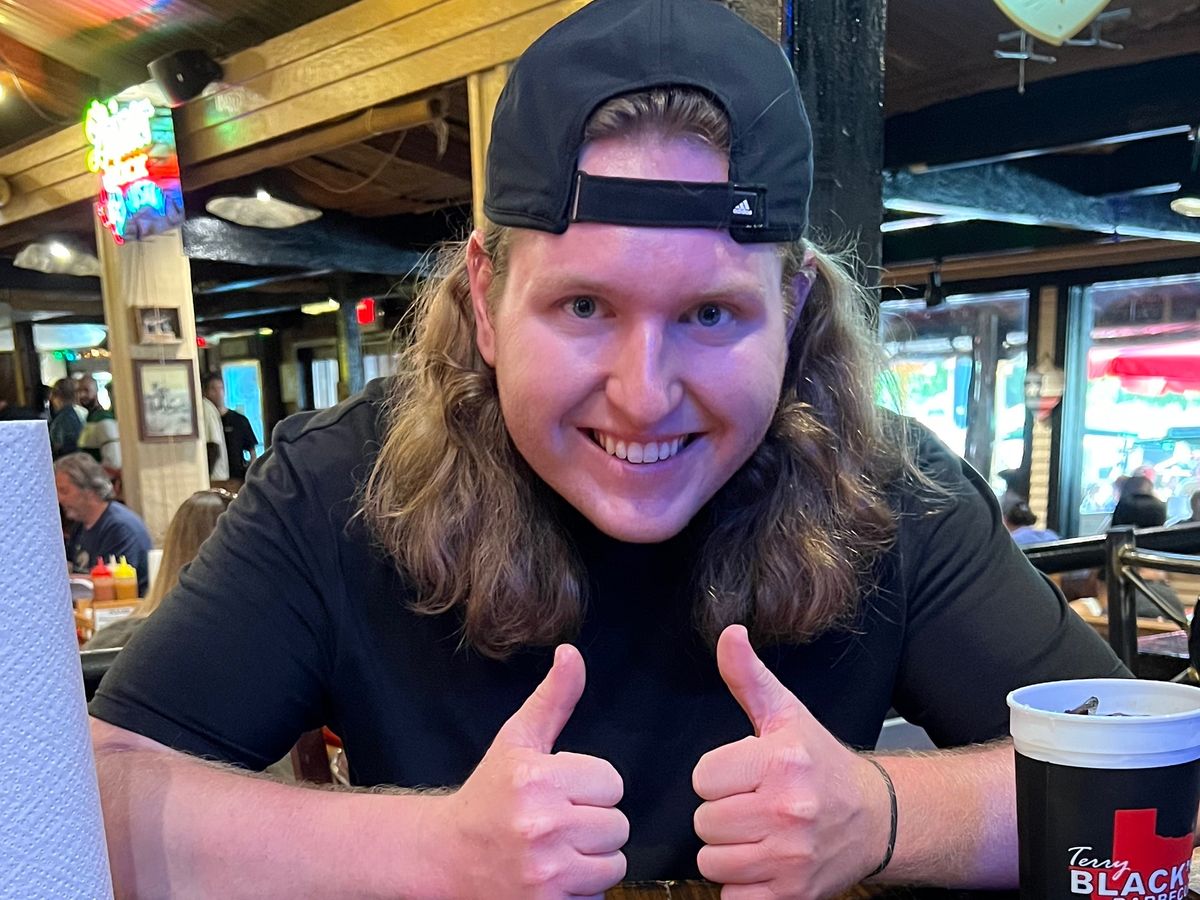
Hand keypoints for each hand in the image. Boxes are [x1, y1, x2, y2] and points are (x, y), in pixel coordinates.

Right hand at [439, 644, 627, 898]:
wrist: (445, 858)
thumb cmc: (488, 795)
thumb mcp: (517, 740)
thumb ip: (553, 699)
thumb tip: (573, 653)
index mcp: (536, 779)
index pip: (612, 783)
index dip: (591, 786)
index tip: (562, 791)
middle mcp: (541, 826)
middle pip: (618, 826)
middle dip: (594, 824)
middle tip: (559, 822)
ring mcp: (543, 873)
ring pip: (613, 865)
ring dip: (592, 860)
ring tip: (558, 850)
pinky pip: (595, 898)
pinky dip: (579, 891)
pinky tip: (552, 877)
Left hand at [692, 625, 890, 898]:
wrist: (875, 819)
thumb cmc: (821, 765)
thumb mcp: (787, 714)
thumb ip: (749, 677)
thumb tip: (730, 634)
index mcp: (781, 762)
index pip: (703, 777)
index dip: (717, 777)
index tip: (742, 776)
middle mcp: (788, 810)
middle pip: (704, 822)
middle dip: (721, 815)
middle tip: (751, 807)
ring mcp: (791, 857)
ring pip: (713, 862)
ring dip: (728, 853)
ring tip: (756, 835)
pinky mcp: (793, 895)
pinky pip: (733, 898)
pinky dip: (742, 889)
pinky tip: (762, 866)